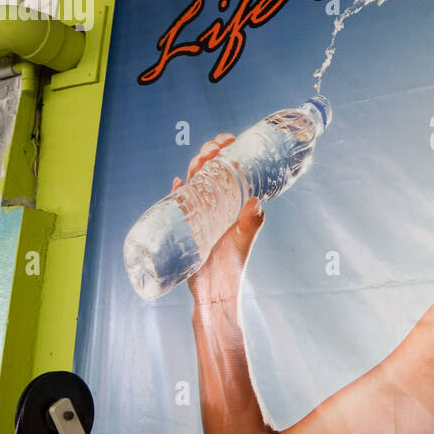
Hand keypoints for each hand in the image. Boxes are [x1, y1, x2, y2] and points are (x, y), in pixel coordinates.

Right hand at [177, 133, 266, 307]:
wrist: (213, 293)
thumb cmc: (232, 267)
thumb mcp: (242, 241)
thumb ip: (250, 223)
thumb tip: (256, 200)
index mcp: (233, 205)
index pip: (231, 172)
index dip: (228, 153)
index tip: (228, 140)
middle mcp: (217, 206)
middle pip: (211, 173)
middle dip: (209, 155)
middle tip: (211, 148)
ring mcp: (201, 214)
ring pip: (195, 184)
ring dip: (195, 168)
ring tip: (198, 159)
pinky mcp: (185, 226)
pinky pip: (179, 204)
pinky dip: (177, 192)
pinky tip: (177, 182)